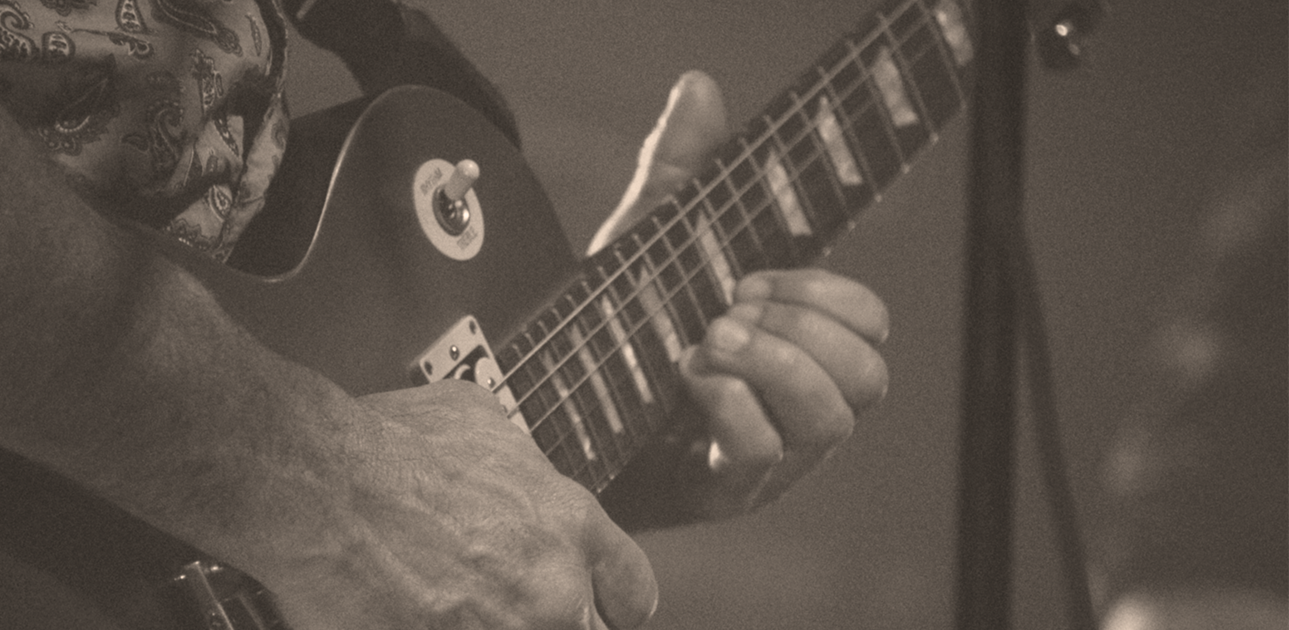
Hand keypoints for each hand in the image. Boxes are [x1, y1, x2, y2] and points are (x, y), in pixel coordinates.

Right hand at [257, 380, 657, 629]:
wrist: (317, 480)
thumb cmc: (383, 443)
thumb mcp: (474, 417)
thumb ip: (517, 458)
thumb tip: (516, 462)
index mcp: (568, 523)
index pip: (630, 588)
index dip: (610, 602)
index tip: (595, 608)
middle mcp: (550, 586)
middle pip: (579, 627)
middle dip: (545, 616)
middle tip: (496, 602)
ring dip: (490, 624)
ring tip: (443, 605)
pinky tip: (410, 616)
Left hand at [590, 72, 889, 519]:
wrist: (545, 411)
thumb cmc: (613, 335)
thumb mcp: (646, 244)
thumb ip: (679, 170)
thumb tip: (700, 86)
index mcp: (794, 350)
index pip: (871, 326)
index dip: (827, 294)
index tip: (751, 277)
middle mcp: (795, 408)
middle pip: (870, 377)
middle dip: (803, 328)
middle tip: (728, 309)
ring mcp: (765, 458)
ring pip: (832, 420)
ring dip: (772, 364)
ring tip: (706, 340)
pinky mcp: (720, 491)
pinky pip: (761, 454)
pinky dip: (727, 404)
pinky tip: (683, 378)